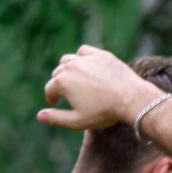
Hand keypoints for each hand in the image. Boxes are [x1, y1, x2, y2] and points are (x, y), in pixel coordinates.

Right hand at [38, 45, 153, 132]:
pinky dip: (81, 57)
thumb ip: (57, 118)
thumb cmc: (105, 112)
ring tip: (74, 78)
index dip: (51, 97)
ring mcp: (85, 58)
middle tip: (66, 92)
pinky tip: (85, 64)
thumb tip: (39, 116)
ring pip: (68, 60)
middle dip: (59, 83)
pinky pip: (84, 51)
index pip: (50, 89)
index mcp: (62, 82)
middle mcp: (70, 66)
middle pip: (58, 73)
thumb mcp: (78, 121)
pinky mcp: (100, 54)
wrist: (132, 99)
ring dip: (68, 68)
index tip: (55, 102)